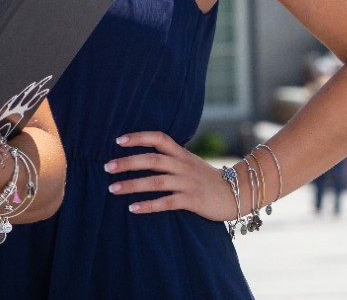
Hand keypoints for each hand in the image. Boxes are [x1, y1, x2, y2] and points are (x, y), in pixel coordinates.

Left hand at [104, 131, 236, 221]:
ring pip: (155, 181)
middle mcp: (183, 166)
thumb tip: (146, 156)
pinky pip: (166, 202)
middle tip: (107, 166)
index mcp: (182, 154)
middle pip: (151, 159)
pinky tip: (132, 208)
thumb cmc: (209, 179)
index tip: (118, 140)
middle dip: (127, 162)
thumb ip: (172, 158)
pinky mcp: (192, 200)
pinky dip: (148, 205)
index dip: (139, 137)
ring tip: (112, 188)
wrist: (239, 192)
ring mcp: (187, 183)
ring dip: (132, 185)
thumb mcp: (191, 163)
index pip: (159, 138)